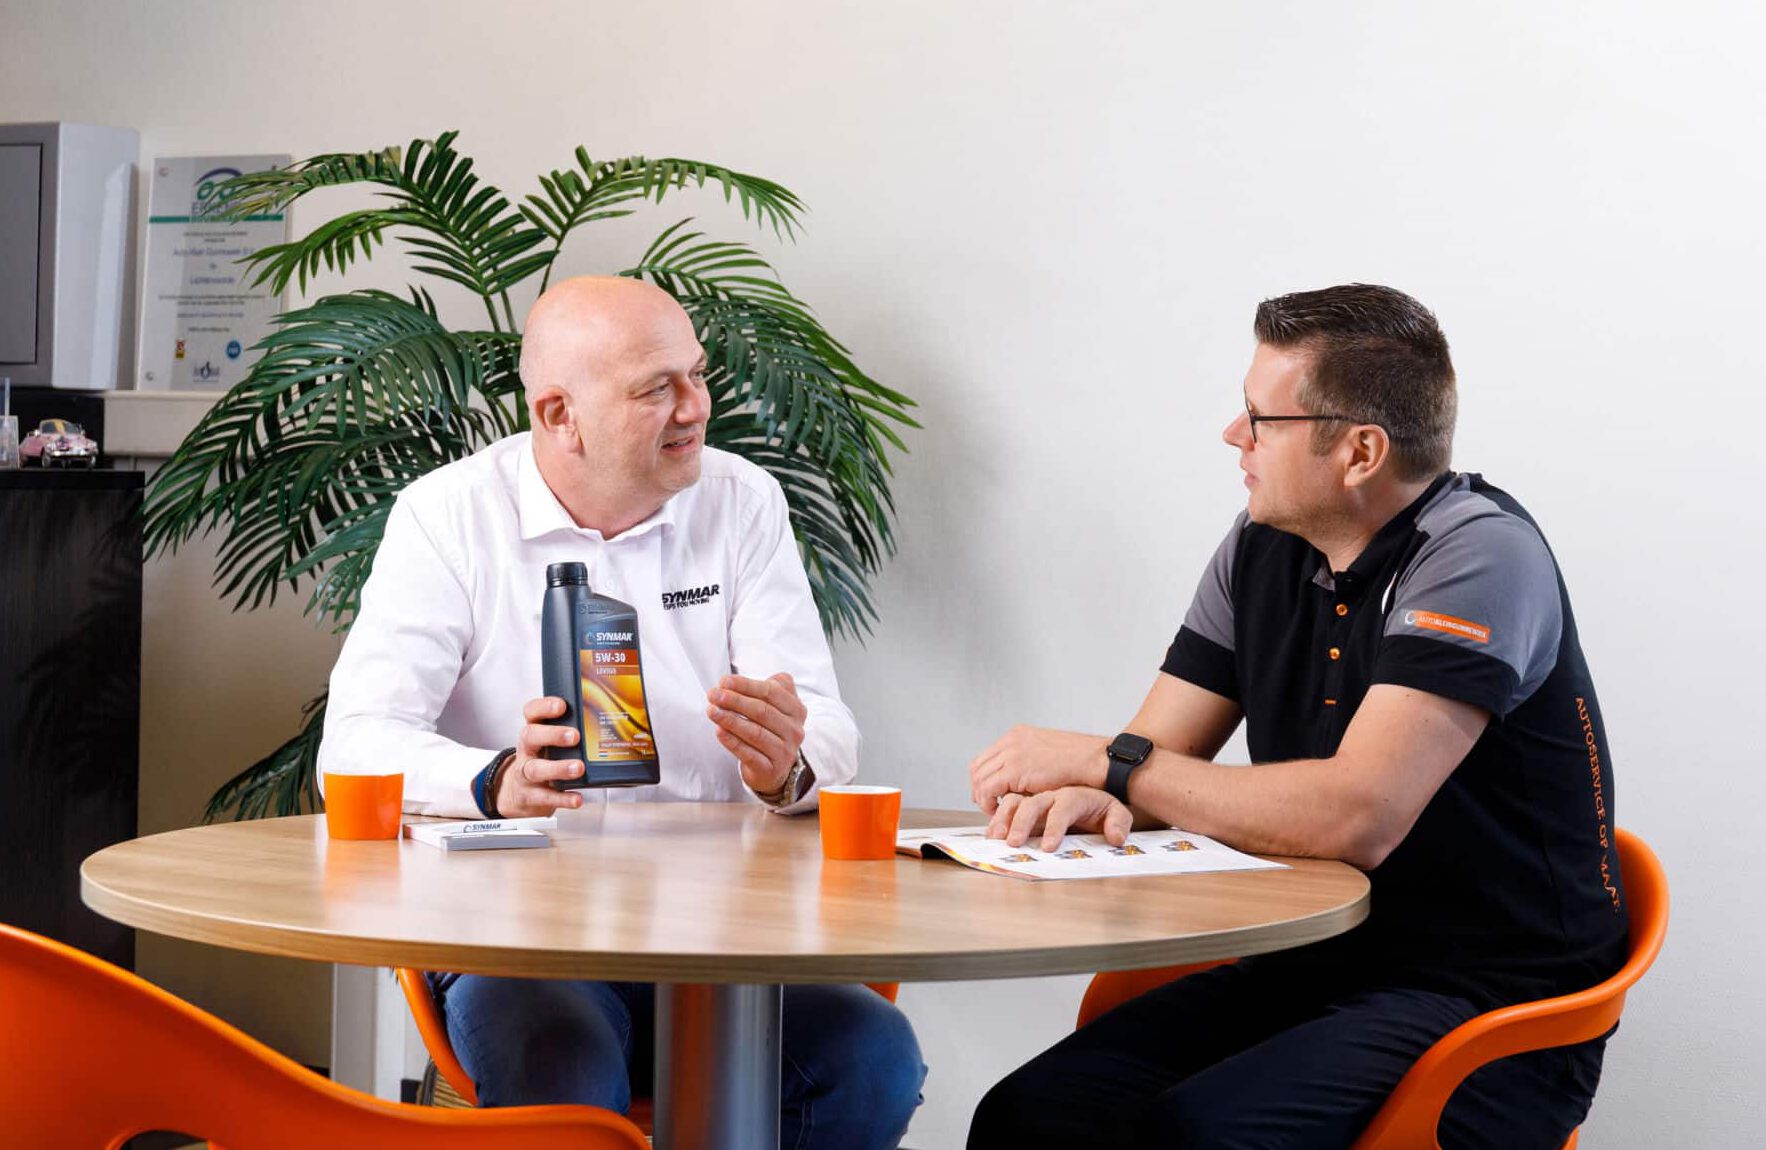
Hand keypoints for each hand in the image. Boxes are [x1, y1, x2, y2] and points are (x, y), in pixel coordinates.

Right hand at [492, 696, 588, 816]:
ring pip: (536, 769)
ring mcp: (526, 773)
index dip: (544, 707)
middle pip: (530, 736)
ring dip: (558, 768)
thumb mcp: (549, 743)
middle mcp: (527, 750)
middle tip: (574, 736)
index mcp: (534, 731)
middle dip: (553, 735)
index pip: (531, 712)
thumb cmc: (543, 760)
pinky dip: (562, 798)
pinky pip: (545, 797)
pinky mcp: (530, 796)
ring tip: (578, 768)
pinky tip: (576, 798)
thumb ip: (569, 731)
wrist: (519, 793)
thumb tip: (606, 722)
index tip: (561, 705)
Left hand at [707, 672, 805, 793]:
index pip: (771, 692)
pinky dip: (732, 741)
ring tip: (711, 711)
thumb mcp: (775, 706)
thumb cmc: (769, 730)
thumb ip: (766, 688)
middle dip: (734, 700)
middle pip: (762, 711)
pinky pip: (748, 754)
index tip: (723, 681)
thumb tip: (733, 682)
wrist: (773, 768)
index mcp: (796, 710)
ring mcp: (784, 751)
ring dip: (730, 720)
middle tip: (713, 695)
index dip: (745, 685)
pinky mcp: (771, 769)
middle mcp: (794, 730)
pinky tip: (718, 731)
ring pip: (755, 732)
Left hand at [969, 726, 1108, 814]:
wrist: (1094, 759)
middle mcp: (1010, 741)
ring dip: (982, 797)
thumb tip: (1016, 781)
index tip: (989, 793)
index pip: (986, 757)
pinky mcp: (1015, 769)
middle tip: (987, 805)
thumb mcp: (1046, 754)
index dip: (983, 778)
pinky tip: (998, 811)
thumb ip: (1028, 762)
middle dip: (979, 788)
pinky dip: (988, 802)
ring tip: (993, 810)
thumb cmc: (1078, 762)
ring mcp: (1011, 753)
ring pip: (980, 778)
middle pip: (978, 767)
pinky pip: (988, 788)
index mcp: (1017, 734)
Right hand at [988, 786, 1132, 851]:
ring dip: (1003, 817)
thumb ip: (1118, 822)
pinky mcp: (1025, 806)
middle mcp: (1051, 795)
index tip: (1048, 848)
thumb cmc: (1100, 807)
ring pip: (1015, 800)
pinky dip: (997, 817)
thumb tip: (1116, 837)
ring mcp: (1036, 799)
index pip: (1062, 808)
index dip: (1054, 827)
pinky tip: (992, 832)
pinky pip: (1006, 805)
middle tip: (1014, 843)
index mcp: (1074, 796)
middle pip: (1033, 803)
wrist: (1090, 792)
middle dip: (1021, 823)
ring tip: (996, 836)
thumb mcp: (1116, 812)